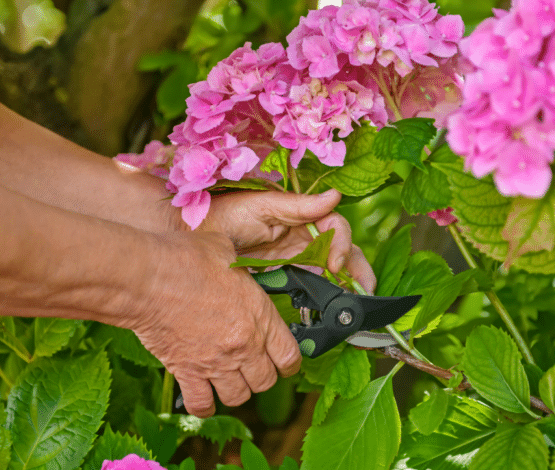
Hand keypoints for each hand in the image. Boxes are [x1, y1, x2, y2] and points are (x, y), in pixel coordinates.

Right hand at [128, 231, 300, 416]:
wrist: (149, 278)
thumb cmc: (186, 259)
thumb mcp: (227, 252)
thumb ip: (240, 265)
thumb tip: (236, 259)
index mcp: (260, 316)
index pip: (290, 357)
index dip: (289, 362)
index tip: (283, 360)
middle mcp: (243, 346)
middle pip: (266, 381)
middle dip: (261, 376)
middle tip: (252, 366)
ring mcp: (216, 362)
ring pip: (238, 397)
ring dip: (235, 390)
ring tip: (228, 378)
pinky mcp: (187, 372)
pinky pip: (202, 405)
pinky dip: (204, 405)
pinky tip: (203, 394)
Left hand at [199, 189, 376, 293]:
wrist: (189, 234)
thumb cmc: (222, 212)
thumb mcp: (261, 206)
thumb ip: (299, 206)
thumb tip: (335, 196)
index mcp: (301, 215)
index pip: (334, 228)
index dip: (341, 244)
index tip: (335, 265)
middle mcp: (303, 235)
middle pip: (341, 250)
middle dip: (357, 269)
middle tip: (365, 290)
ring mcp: (295, 256)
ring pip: (332, 270)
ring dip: (346, 285)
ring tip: (354, 304)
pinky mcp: (285, 274)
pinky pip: (311, 285)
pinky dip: (324, 296)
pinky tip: (329, 310)